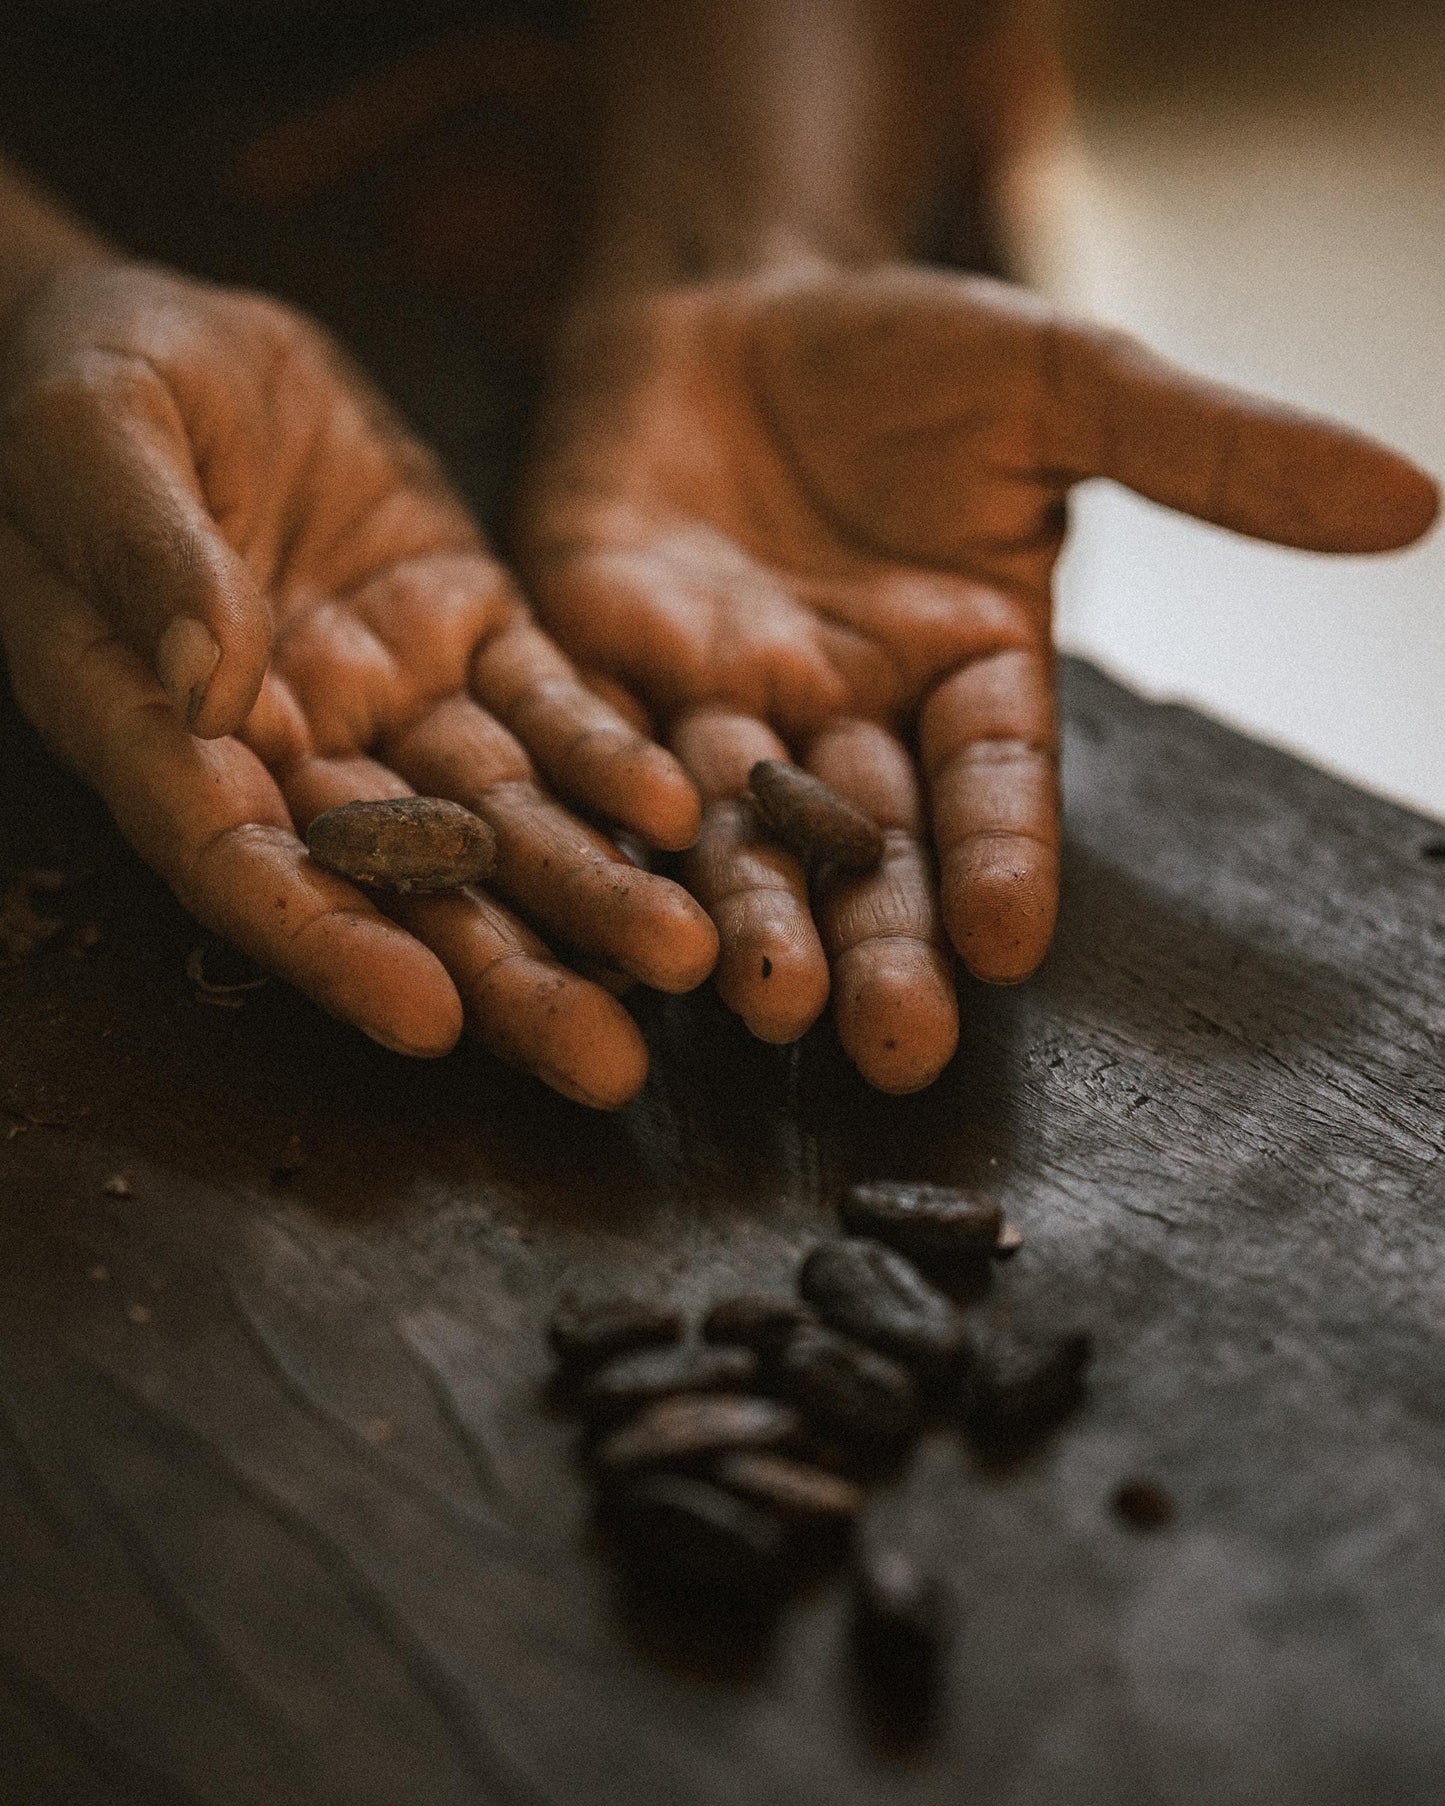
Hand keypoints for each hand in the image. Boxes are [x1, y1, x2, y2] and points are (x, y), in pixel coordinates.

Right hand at [0, 261, 714, 1105]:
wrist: (161, 328)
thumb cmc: (74, 380)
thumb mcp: (87, 432)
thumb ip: (143, 552)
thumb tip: (210, 678)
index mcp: (153, 726)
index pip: (238, 862)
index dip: (327, 944)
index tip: (425, 1020)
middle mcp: (283, 742)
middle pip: (396, 882)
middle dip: (503, 973)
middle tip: (608, 1068)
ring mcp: (387, 692)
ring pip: (496, 817)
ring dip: (589, 889)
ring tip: (688, 957)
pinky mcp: (465, 627)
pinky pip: (547, 708)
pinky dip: (610, 760)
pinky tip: (684, 810)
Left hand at [516, 264, 1436, 1091]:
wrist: (728, 306)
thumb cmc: (904, 350)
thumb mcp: (1058, 383)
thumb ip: (1207, 454)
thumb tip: (1415, 501)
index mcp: (962, 673)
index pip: (991, 782)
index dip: (1005, 855)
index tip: (1013, 941)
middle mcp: (843, 718)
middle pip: (865, 845)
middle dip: (880, 940)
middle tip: (894, 1044)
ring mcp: (719, 706)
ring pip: (733, 825)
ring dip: (750, 913)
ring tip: (766, 1002)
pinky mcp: (599, 672)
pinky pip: (601, 753)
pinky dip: (614, 814)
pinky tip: (625, 883)